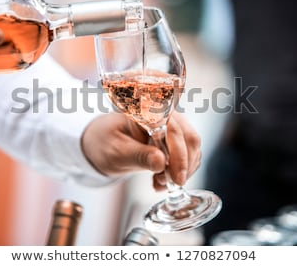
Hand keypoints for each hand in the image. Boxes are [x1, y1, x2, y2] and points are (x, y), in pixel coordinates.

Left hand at [81, 112, 200, 189]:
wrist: (104, 142)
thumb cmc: (107, 142)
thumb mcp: (117, 152)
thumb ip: (139, 156)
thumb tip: (161, 162)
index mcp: (148, 112)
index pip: (173, 131)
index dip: (179, 155)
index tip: (177, 178)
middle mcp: (165, 114)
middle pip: (188, 138)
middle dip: (182, 165)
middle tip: (168, 184)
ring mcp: (172, 124)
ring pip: (191, 147)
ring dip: (182, 169)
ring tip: (159, 182)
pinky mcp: (176, 138)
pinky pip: (187, 154)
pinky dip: (180, 170)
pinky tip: (162, 180)